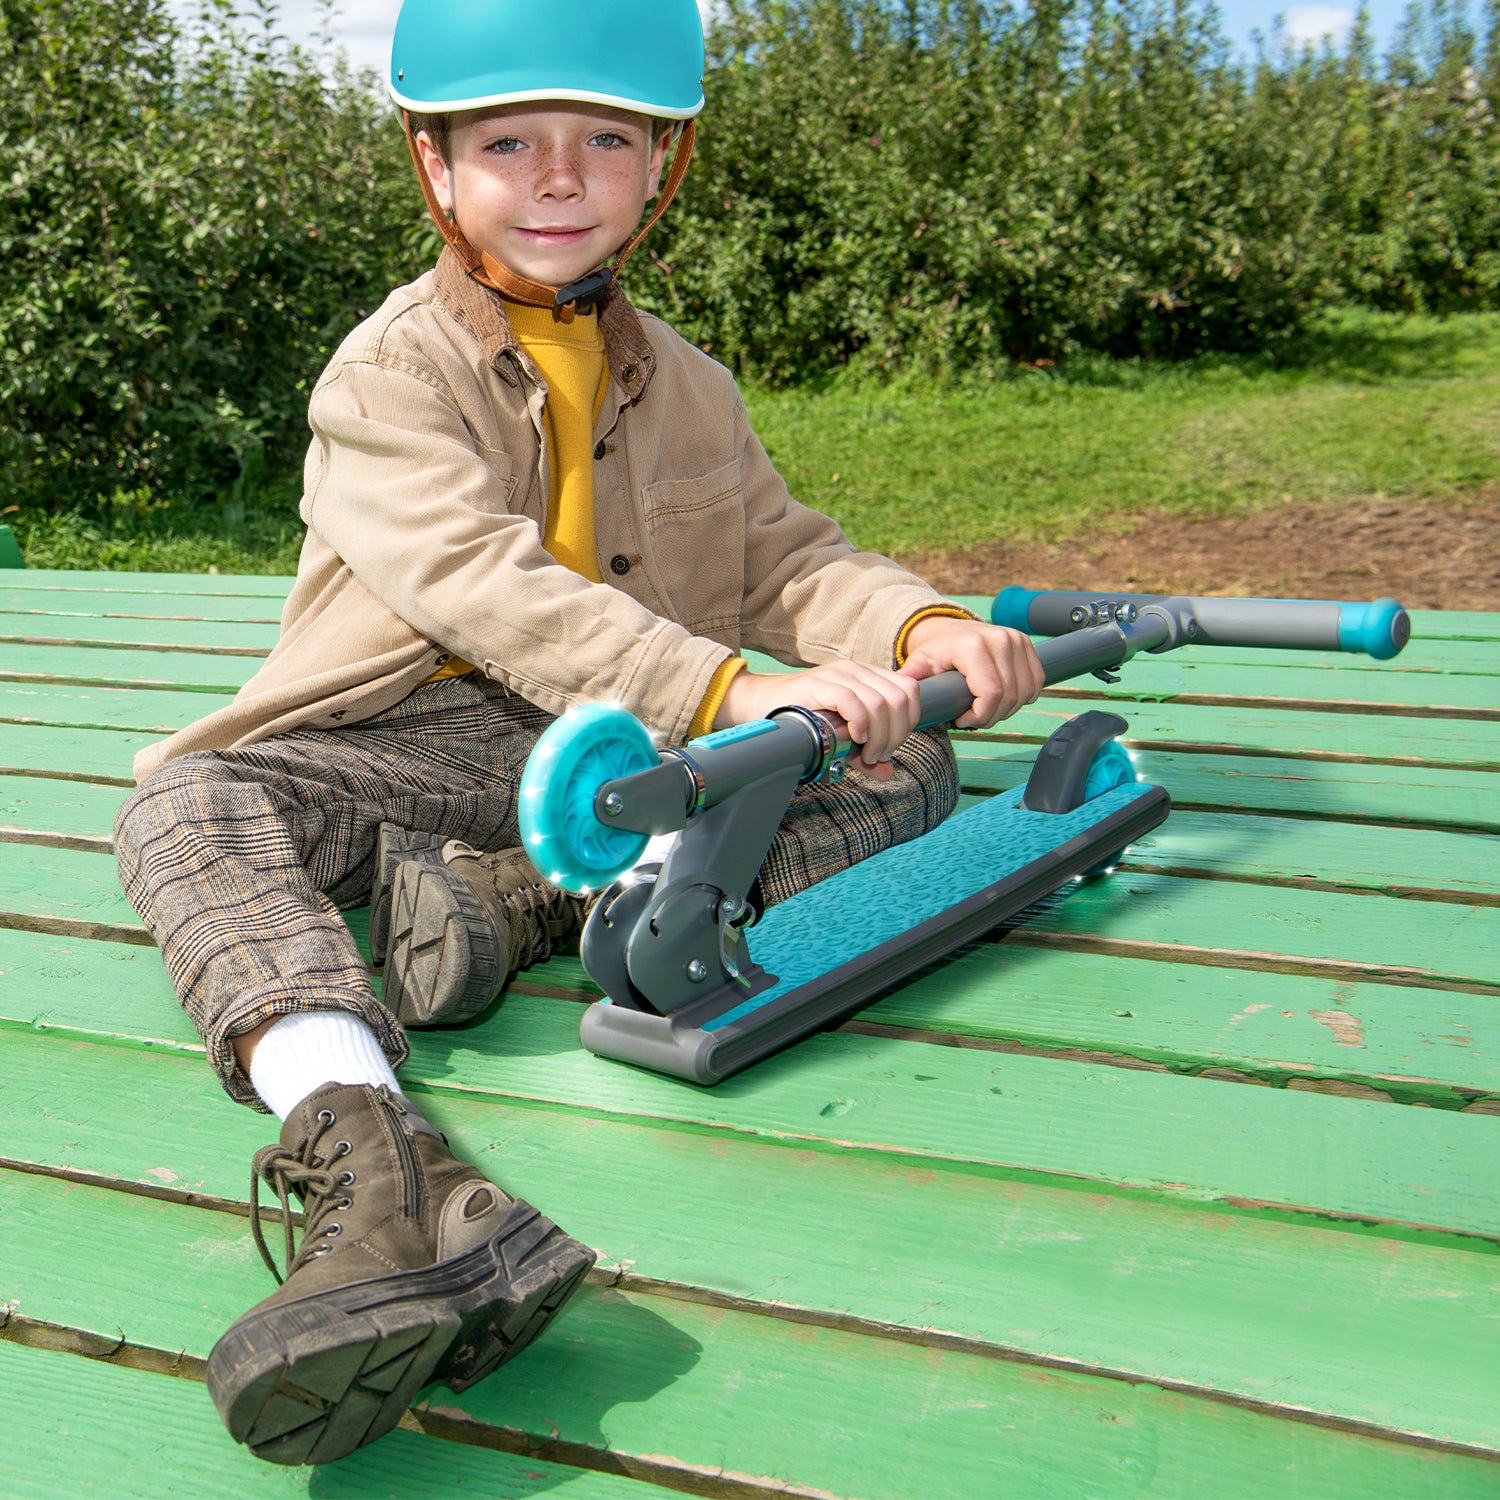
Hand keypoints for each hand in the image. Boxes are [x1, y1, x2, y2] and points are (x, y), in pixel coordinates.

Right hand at [716, 660, 923, 777]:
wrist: (760, 703)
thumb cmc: (802, 718)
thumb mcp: (841, 737)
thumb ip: (866, 752)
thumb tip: (888, 772)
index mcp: (867, 676)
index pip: (909, 690)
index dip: (909, 721)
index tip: (892, 746)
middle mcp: (856, 670)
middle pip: (900, 698)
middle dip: (897, 733)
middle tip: (878, 755)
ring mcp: (838, 674)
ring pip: (881, 701)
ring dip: (880, 735)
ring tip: (867, 753)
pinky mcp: (819, 684)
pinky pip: (853, 701)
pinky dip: (861, 723)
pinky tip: (855, 737)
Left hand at [899, 616, 1044, 727]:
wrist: (945, 629)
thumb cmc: (933, 652)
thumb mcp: (918, 664)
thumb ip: (911, 679)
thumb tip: (901, 694)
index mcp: (973, 647)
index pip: (991, 694)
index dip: (980, 717)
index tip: (962, 721)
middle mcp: (999, 639)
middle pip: (1009, 697)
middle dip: (991, 717)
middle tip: (972, 719)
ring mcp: (1016, 640)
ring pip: (1025, 693)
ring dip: (1007, 710)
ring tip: (984, 709)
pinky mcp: (1026, 643)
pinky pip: (1036, 682)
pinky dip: (1022, 697)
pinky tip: (1002, 699)